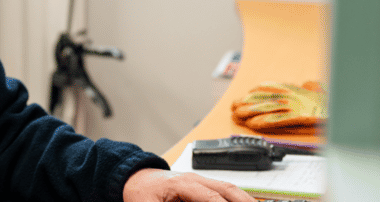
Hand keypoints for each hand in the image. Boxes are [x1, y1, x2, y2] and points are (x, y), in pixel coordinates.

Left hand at [122, 168, 257, 201]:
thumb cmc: (141, 193)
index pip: (211, 198)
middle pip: (227, 189)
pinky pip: (223, 191)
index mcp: (182, 183)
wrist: (136, 178)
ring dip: (244, 200)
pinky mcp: (201, 186)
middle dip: (244, 201)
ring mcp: (200, 180)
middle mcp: (195, 179)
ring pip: (229, 188)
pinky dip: (236, 199)